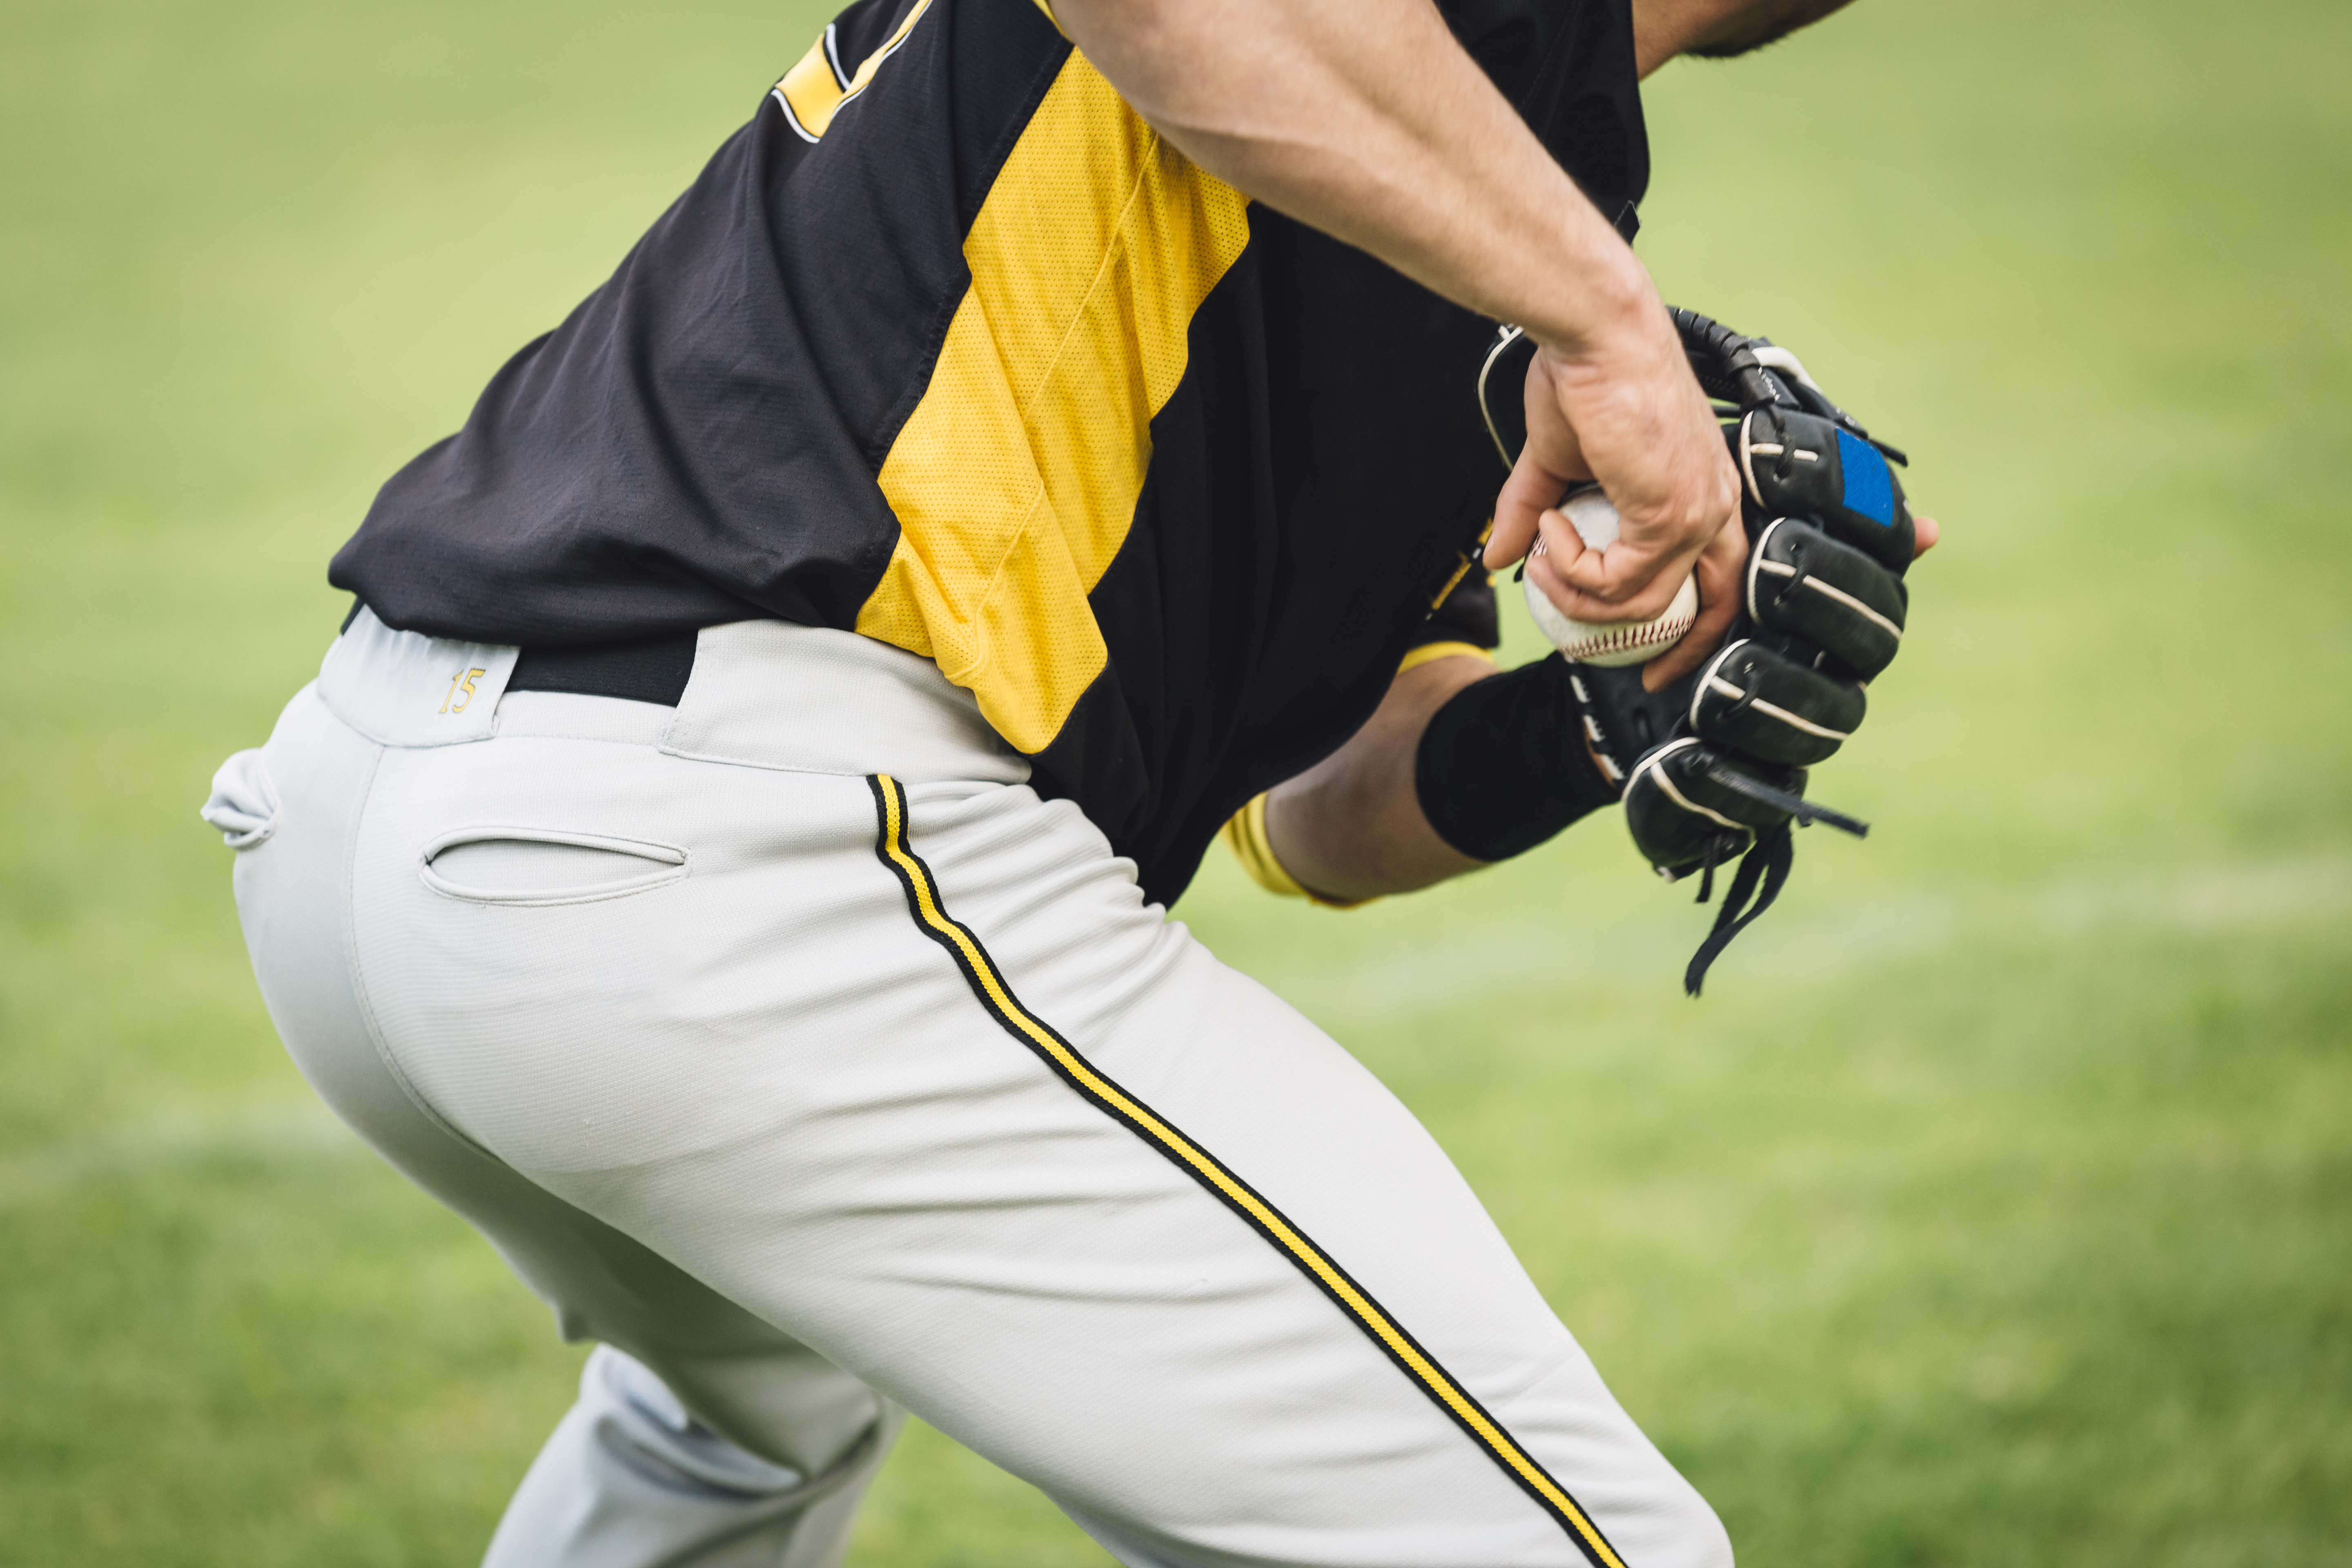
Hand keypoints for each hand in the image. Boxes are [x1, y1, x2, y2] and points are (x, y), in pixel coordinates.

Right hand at [1485, 307, 1740, 628]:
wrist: (1593, 336)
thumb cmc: (1583, 377)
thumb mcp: (1555, 461)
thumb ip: (1532, 513)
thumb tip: (1498, 558)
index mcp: (1701, 490)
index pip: (1723, 579)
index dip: (1696, 629)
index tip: (1658, 660)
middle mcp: (1714, 505)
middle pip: (1711, 608)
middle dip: (1670, 651)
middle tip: (1614, 661)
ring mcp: (1696, 513)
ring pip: (1640, 603)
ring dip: (1575, 590)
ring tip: (1541, 548)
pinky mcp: (1670, 516)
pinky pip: (1616, 582)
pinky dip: (1571, 568)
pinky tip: (1551, 529)